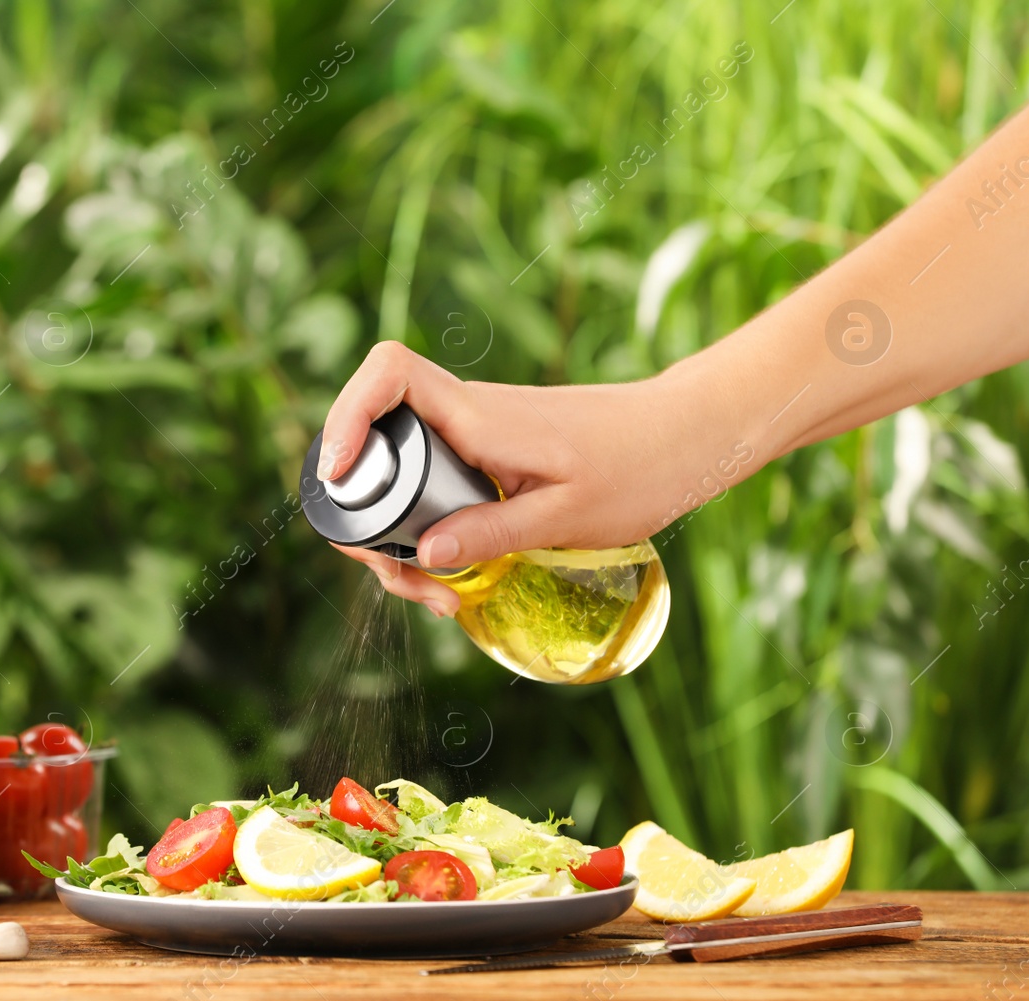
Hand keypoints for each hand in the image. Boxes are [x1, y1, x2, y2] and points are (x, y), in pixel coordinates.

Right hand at [317, 342, 752, 613]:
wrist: (689, 437)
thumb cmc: (641, 467)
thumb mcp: (567, 515)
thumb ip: (493, 533)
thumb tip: (421, 555)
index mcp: (477, 417)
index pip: (387, 374)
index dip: (346, 414)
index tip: (339, 476)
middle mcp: (464, 417)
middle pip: (374, 445)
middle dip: (366, 518)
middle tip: (402, 582)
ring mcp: (472, 435)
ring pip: (400, 476)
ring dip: (397, 537)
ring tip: (437, 598)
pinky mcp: (485, 454)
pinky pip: (430, 485)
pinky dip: (426, 529)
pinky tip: (455, 575)